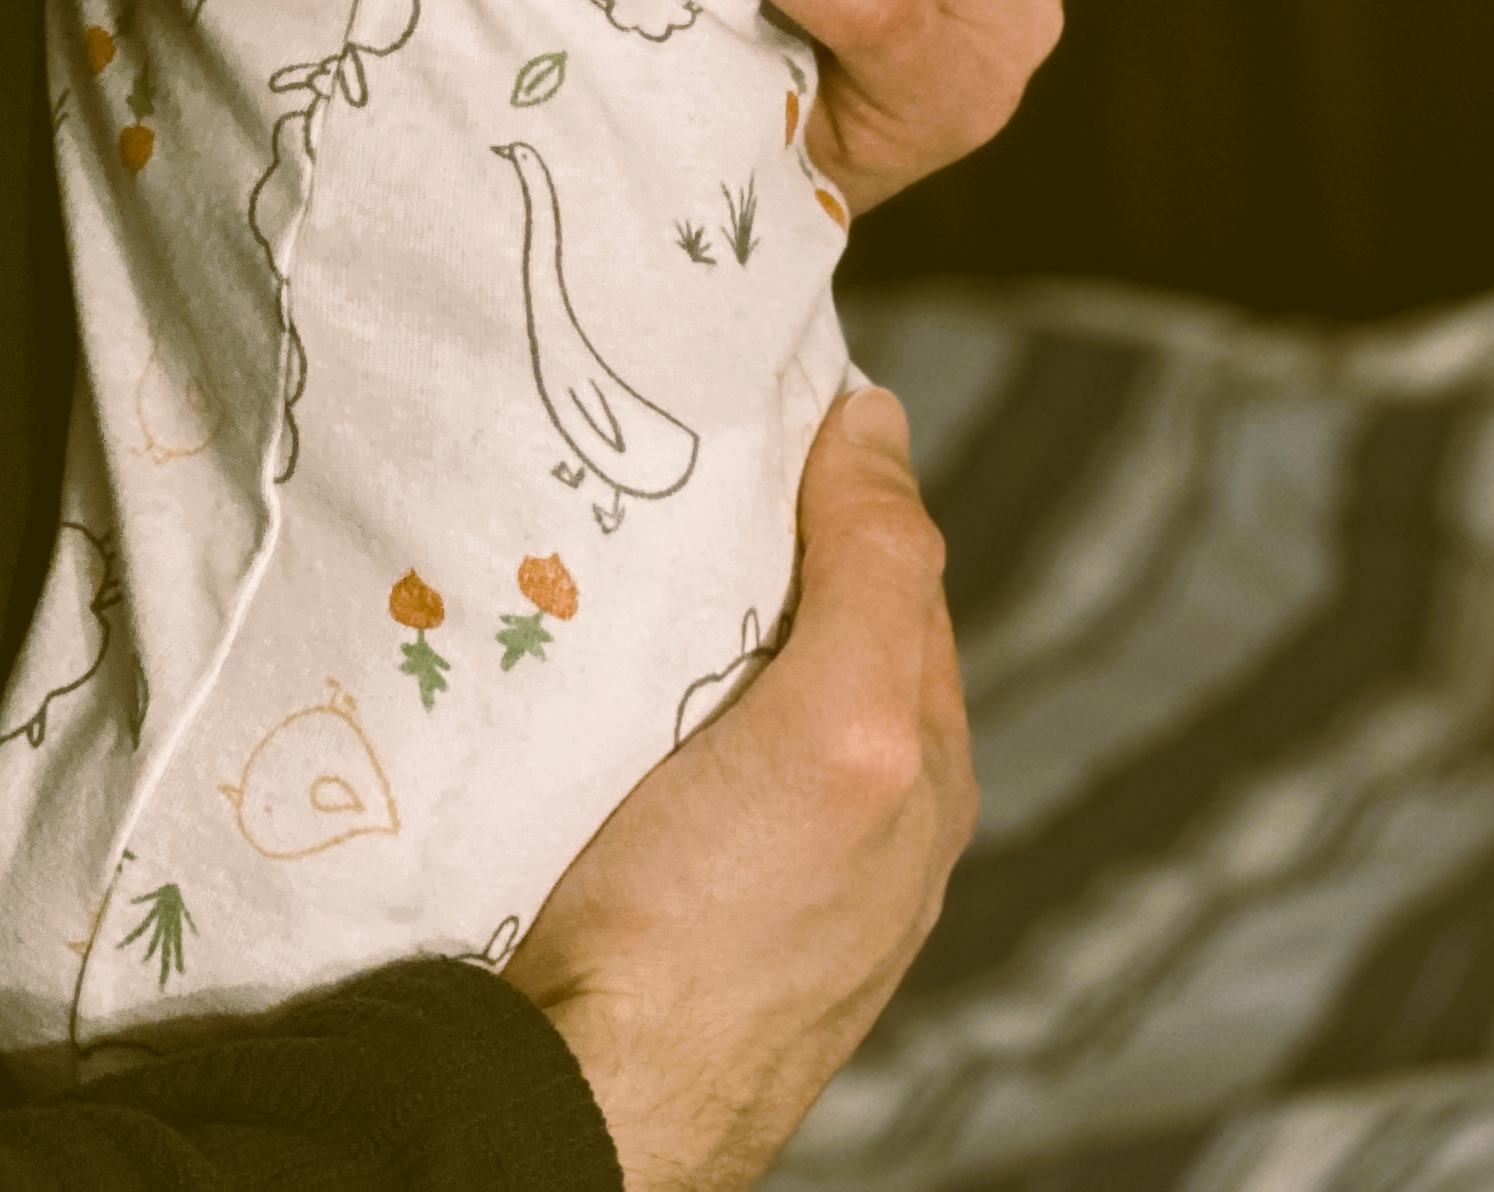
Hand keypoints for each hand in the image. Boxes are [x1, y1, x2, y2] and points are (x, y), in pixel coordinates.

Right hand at [505, 387, 971, 1191]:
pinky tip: (573, 666)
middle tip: (648, 456)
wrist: (577, 1100)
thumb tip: (882, 420)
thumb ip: (876, 579)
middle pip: (807, 616)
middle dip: (745, 535)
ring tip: (594, 543)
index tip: (736, 392)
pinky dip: (625, 683)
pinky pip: (658, 743)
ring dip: (670, 607)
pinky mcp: (661, 882)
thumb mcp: (841, 729)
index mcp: (921, 768)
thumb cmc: (712, 932)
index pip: (893, 563)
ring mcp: (756, 855)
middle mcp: (858, 814)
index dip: (827, 471)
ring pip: (726, 679)